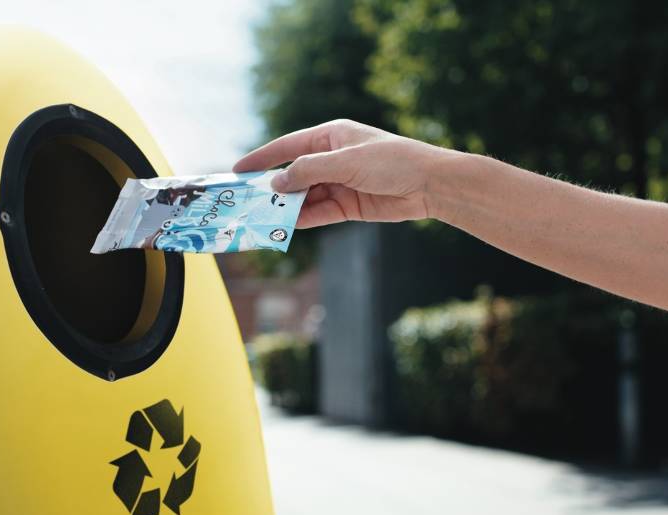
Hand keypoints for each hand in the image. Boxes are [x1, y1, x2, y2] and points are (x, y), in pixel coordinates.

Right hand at [233, 119, 456, 227]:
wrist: (429, 185)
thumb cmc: (392, 160)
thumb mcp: (345, 161)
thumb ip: (308, 171)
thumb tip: (276, 183)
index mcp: (331, 136)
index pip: (288, 146)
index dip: (262, 158)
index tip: (238, 170)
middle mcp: (332, 158)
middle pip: (294, 174)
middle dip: (272, 188)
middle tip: (245, 202)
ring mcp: (340, 183)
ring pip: (304, 196)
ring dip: (286, 207)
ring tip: (262, 218)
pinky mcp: (349, 206)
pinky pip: (319, 212)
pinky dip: (303, 219)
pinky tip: (286, 226)